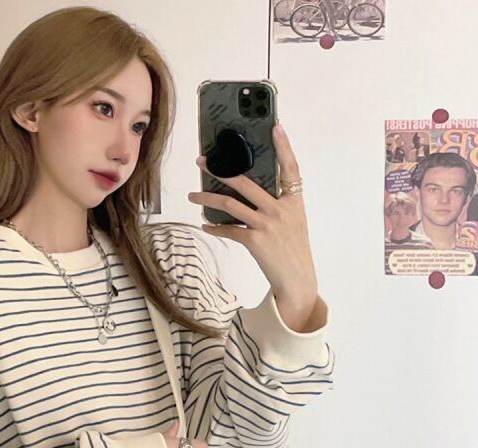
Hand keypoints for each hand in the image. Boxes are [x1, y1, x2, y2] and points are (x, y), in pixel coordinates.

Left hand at [187, 123, 317, 303]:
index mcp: (293, 200)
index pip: (290, 167)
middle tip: (203, 162)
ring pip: (230, 204)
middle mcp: (280, 209)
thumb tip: (247, 190)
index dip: (284, 146)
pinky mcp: (254, 241)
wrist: (297, 278)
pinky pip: (228, 229)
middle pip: (245, 182)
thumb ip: (278, 202)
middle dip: (220, 169)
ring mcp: (267, 224)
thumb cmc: (292, 248)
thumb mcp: (293, 220)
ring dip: (206, 199)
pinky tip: (204, 225)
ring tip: (192, 196)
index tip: (275, 126)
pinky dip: (214, 227)